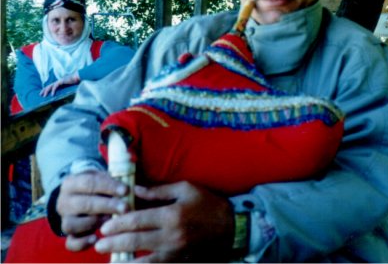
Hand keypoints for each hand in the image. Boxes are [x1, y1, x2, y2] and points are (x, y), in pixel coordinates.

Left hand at [40, 72, 80, 96]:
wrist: (78, 77)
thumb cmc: (75, 81)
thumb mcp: (69, 86)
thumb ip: (65, 88)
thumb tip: (65, 93)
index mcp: (59, 82)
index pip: (51, 86)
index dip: (46, 89)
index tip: (43, 93)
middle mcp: (58, 81)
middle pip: (49, 86)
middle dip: (44, 90)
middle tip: (40, 95)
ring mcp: (59, 81)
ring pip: (50, 86)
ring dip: (46, 91)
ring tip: (44, 96)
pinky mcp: (61, 81)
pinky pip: (56, 86)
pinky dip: (53, 90)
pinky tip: (52, 94)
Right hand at [57, 171, 129, 251]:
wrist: (83, 197)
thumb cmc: (98, 186)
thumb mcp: (103, 178)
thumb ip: (114, 181)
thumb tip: (133, 187)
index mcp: (71, 183)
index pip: (89, 183)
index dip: (109, 186)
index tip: (126, 190)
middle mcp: (63, 202)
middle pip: (84, 204)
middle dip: (107, 206)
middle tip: (125, 208)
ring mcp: (64, 219)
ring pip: (73, 224)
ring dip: (95, 223)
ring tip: (112, 220)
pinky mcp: (68, 235)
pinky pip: (71, 243)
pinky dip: (82, 243)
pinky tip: (96, 238)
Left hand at [95, 181, 233, 261]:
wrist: (230, 225)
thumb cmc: (207, 202)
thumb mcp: (185, 188)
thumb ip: (159, 191)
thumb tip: (135, 191)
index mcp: (171, 214)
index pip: (138, 220)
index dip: (118, 223)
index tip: (105, 226)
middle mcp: (171, 235)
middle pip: (136, 240)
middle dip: (114, 242)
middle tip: (99, 243)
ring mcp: (176, 250)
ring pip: (144, 257)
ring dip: (124, 257)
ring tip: (109, 257)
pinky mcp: (180, 260)